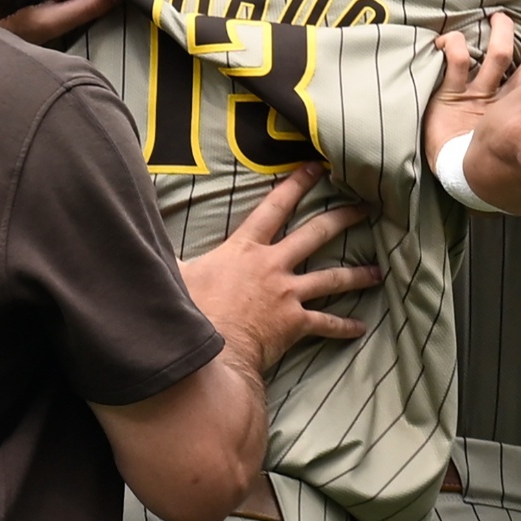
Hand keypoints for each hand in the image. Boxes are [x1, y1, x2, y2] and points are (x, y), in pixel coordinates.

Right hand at [180, 165, 380, 372]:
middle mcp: (273, 266)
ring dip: (357, 274)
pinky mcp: (294, 324)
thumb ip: (167, 250)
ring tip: (378, 272)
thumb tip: (142, 226)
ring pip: (331, 278)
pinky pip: (326, 324)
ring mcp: (287, 294)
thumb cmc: (187, 312)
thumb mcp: (173, 273)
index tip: (317, 167)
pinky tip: (360, 329)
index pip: (274, 207)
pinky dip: (344, 327)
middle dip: (343, 218)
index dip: (297, 184)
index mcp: (245, 248)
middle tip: (366, 207)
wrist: (205, 353)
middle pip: (316, 234)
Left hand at [423, 12, 520, 166]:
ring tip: (499, 18)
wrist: (451, 174)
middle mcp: (503, 100)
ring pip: (498, 58)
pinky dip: (455, 47)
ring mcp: (479, 96)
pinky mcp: (451, 96)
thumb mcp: (504, 137)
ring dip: (500, 35)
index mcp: (517, 108)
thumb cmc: (478, 150)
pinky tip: (449, 40)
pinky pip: (457, 65)